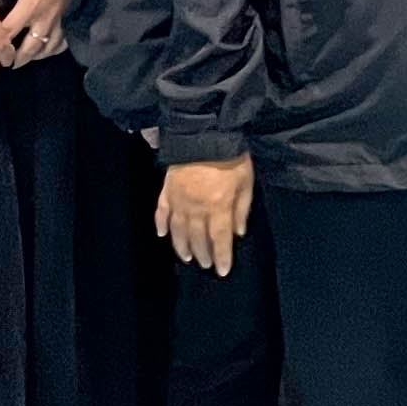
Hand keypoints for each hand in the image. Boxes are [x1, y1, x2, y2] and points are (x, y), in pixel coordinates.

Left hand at [0, 0, 72, 64]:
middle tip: (0, 63)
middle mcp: (47, 14)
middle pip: (30, 48)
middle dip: (14, 58)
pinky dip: (51, 47)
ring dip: (33, 56)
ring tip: (19, 60)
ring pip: (48, 47)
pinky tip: (42, 49)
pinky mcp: (66, 12)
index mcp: (31, 3)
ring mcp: (59, 15)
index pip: (9, 33)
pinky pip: (61, 38)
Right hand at [157, 155, 256, 274]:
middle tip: (205, 265)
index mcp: (218, 207)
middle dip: (203, 254)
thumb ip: (242, 208)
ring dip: (182, 246)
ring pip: (178, 231)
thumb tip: (239, 233)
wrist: (204, 133)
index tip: (222, 272)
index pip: (220, 239)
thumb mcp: (246, 181)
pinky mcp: (166, 190)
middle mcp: (196, 209)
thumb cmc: (231, 156)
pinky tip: (161, 235)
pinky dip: (160, 225)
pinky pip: (161, 212)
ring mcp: (178, 201)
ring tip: (187, 258)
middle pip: (198, 238)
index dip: (221, 257)